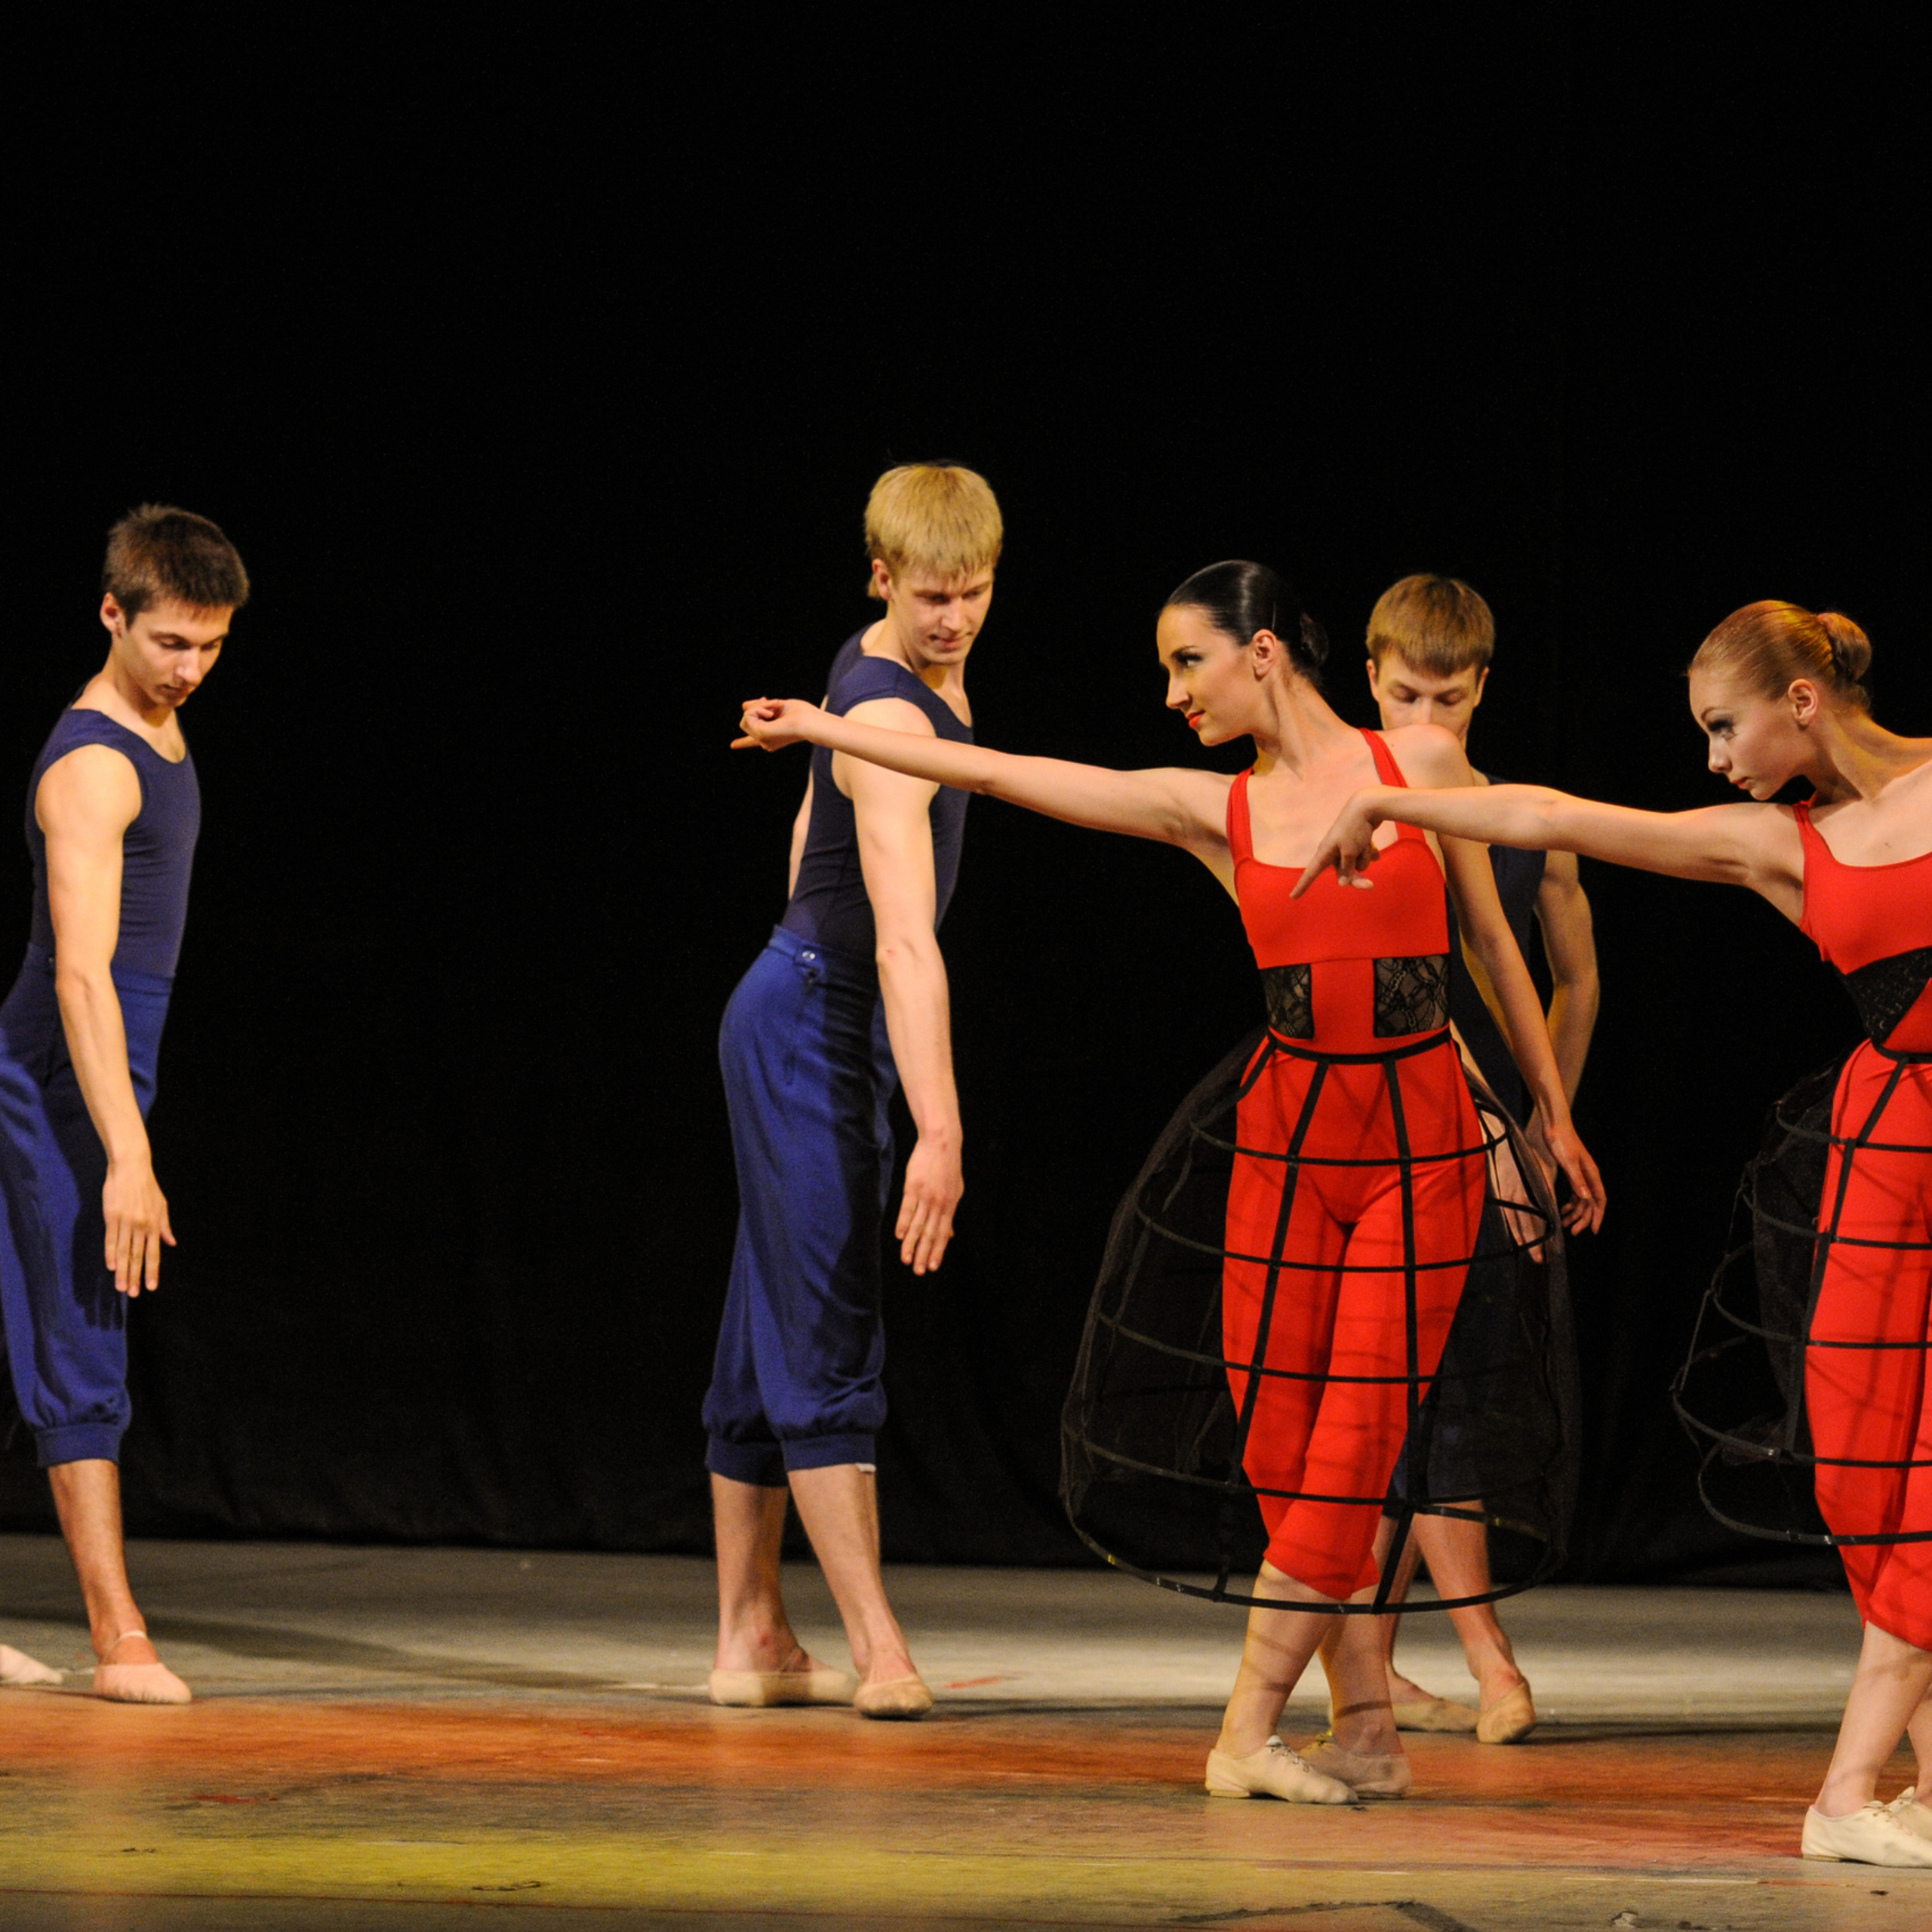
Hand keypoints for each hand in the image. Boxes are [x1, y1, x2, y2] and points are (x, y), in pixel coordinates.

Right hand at [102, 1156, 175, 1295]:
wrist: (131, 1168)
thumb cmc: (147, 1187)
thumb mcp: (162, 1206)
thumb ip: (165, 1226)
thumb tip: (171, 1243)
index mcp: (154, 1225)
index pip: (154, 1253)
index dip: (152, 1271)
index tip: (151, 1287)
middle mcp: (141, 1226)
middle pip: (137, 1256)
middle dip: (135, 1277)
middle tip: (132, 1294)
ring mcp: (125, 1222)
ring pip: (123, 1251)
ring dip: (122, 1271)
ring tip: (120, 1287)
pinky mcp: (111, 1216)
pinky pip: (110, 1238)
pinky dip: (110, 1253)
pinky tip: (110, 1266)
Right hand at [733, 698, 824, 751]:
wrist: (809, 722)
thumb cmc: (803, 714)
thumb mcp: (778, 706)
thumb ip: (759, 707)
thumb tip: (743, 706)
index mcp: (772, 736)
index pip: (754, 741)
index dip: (743, 743)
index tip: (732, 745)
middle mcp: (766, 741)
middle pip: (748, 717)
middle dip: (758, 705)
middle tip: (775, 703)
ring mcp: (761, 739)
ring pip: (746, 716)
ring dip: (759, 706)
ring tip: (775, 708)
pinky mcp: (759, 734)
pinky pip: (748, 714)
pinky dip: (759, 708)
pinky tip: (771, 714)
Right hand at [895, 1130, 962, 1275]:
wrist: (941, 1143)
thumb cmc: (947, 1168)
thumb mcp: (955, 1191)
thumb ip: (950, 1215)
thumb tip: (950, 1235)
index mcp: (950, 1206)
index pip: (943, 1234)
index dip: (937, 1252)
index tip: (932, 1267)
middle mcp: (939, 1204)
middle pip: (930, 1234)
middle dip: (923, 1254)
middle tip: (918, 1271)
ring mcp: (925, 1196)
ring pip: (918, 1225)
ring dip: (910, 1244)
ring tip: (905, 1259)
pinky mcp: (913, 1187)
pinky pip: (907, 1209)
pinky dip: (903, 1223)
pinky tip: (899, 1236)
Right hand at [1291, 789, 1391, 897]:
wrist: (1367, 805)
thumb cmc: (1355, 829)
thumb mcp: (1350, 852)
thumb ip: (1346, 869)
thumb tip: (1342, 883)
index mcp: (1325, 852)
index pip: (1310, 873)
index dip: (1302, 886)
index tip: (1293, 897)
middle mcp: (1333, 851)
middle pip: (1342, 873)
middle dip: (1357, 878)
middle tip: (1370, 886)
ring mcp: (1345, 846)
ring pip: (1357, 863)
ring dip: (1364, 856)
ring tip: (1366, 842)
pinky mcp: (1357, 841)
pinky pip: (1364, 855)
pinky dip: (1369, 851)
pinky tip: (1372, 843)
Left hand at [1528, 1112, 1605, 1235]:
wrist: (1555, 1125)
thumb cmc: (1562, 1141)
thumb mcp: (1568, 1162)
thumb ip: (1577, 1180)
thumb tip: (1586, 1198)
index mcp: (1591, 1174)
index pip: (1599, 1200)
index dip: (1598, 1216)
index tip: (1594, 1230)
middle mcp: (1588, 1176)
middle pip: (1590, 1203)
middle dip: (1584, 1219)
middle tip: (1574, 1232)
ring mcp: (1580, 1175)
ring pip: (1582, 1200)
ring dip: (1575, 1213)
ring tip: (1565, 1225)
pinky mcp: (1571, 1172)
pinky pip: (1575, 1193)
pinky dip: (1570, 1203)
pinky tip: (1562, 1210)